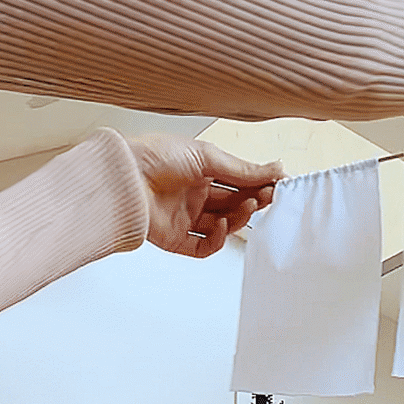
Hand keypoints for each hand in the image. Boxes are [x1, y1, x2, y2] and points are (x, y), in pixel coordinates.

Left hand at [126, 135, 283, 257]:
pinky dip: (218, 240)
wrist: (124, 179)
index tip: (279, 185)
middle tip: (268, 197)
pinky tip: (222, 226)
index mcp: (200, 171)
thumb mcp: (207, 157)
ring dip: (239, 218)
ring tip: (247, 206)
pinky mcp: (176, 240)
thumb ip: (244, 169)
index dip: (258, 184)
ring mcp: (186, 218)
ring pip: (223, 226)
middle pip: (233, 204)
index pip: (238, 181)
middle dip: (253, 200)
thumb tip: (276, 168)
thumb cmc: (155, 157)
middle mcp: (194, 195)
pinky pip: (204, 247)